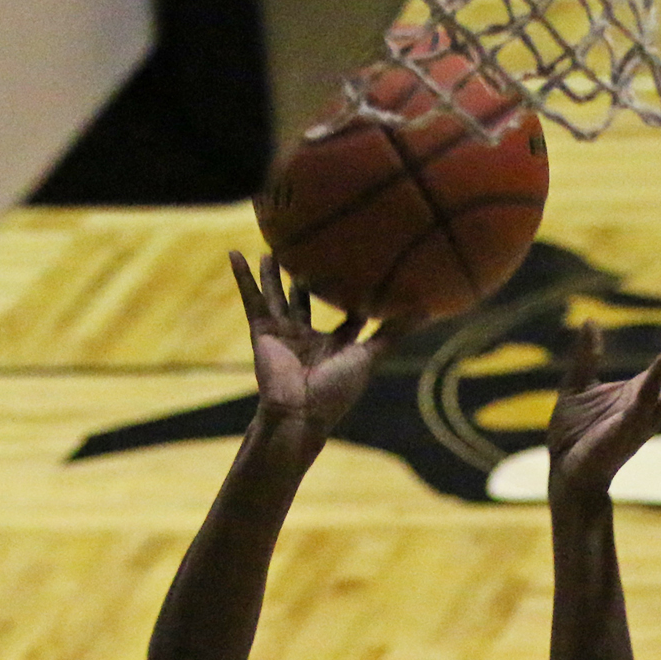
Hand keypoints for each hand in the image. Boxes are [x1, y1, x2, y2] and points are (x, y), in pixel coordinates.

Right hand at [230, 252, 399, 436]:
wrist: (299, 411)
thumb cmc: (337, 390)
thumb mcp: (369, 355)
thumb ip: (392, 333)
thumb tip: (427, 309)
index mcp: (335, 344)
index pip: (347, 314)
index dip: (356, 293)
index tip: (364, 266)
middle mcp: (309, 337)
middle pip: (308, 300)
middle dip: (308, 279)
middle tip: (312, 250)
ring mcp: (284, 334)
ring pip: (277, 295)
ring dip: (273, 274)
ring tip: (272, 249)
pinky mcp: (262, 331)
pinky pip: (251, 299)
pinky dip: (242, 277)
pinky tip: (233, 254)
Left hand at [547, 315, 660, 505]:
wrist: (564, 472)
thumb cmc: (572, 437)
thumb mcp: (578, 386)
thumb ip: (587, 355)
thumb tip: (589, 320)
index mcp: (644, 390)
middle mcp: (654, 403)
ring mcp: (647, 415)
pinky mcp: (630, 425)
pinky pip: (648, 396)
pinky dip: (658, 376)